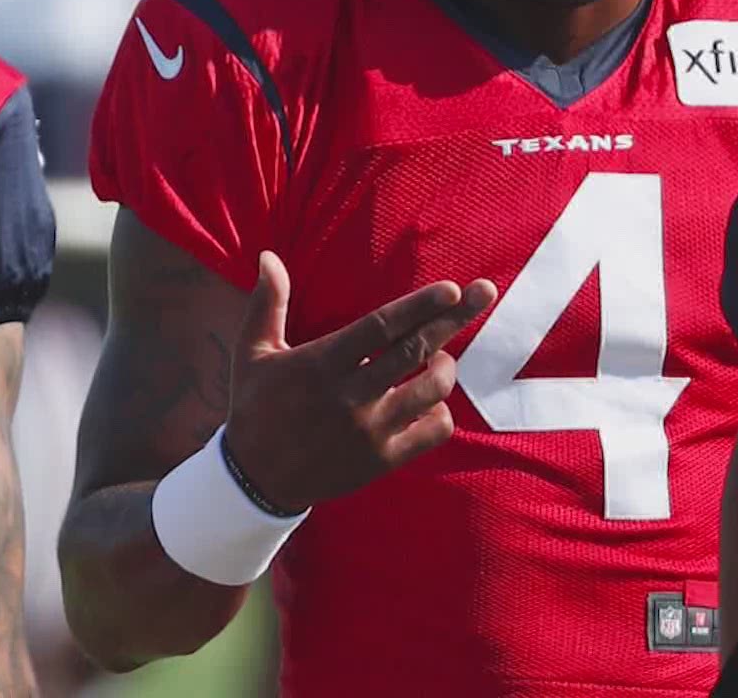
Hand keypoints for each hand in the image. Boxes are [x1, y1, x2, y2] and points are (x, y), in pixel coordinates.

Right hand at [222, 251, 496, 514]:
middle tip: (485, 292)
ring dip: (446, 367)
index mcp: (321, 364)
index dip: (420, 306)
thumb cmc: (256, 407)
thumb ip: (267, 304)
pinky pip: (433, 431)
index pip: (381, 327)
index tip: (451, 288)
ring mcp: (369, 431)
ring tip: (441, 357)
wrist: (255, 481)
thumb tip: (268, 256)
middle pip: (415, 350)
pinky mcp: (382, 460)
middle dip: (454, 318)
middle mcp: (349, 396)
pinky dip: (441, 412)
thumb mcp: (251, 353)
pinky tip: (430, 402)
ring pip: (431, 390)